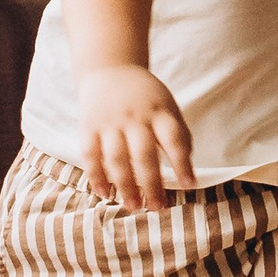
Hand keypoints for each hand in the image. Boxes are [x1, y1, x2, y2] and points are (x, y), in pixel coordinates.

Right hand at [77, 65, 196, 208]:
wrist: (110, 69)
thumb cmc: (146, 96)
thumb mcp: (167, 106)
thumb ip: (177, 134)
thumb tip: (187, 169)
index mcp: (159, 111)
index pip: (174, 139)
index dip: (182, 163)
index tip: (189, 185)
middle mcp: (134, 117)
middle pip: (144, 154)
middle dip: (152, 184)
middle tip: (158, 207)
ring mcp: (109, 122)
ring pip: (116, 158)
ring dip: (125, 185)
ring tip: (134, 206)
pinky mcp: (89, 127)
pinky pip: (90, 155)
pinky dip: (96, 176)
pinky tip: (105, 194)